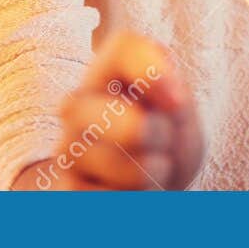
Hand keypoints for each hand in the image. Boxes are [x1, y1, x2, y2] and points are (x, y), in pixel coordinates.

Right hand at [36, 31, 202, 190]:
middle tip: (163, 136)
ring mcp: (69, 147)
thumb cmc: (167, 134)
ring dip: (147, 170)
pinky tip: (137, 191)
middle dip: (138, 130)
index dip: (152, 73)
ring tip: (157, 168)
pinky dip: (132, 198)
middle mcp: (78, 104)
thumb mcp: (180, 108)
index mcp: (109, 70)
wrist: (158, 182)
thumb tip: (171, 99)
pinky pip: (98, 197)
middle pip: (84, 109)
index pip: (123, 49)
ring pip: (103, 160)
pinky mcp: (68, 188)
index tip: (178, 100)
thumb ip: (173, 89)